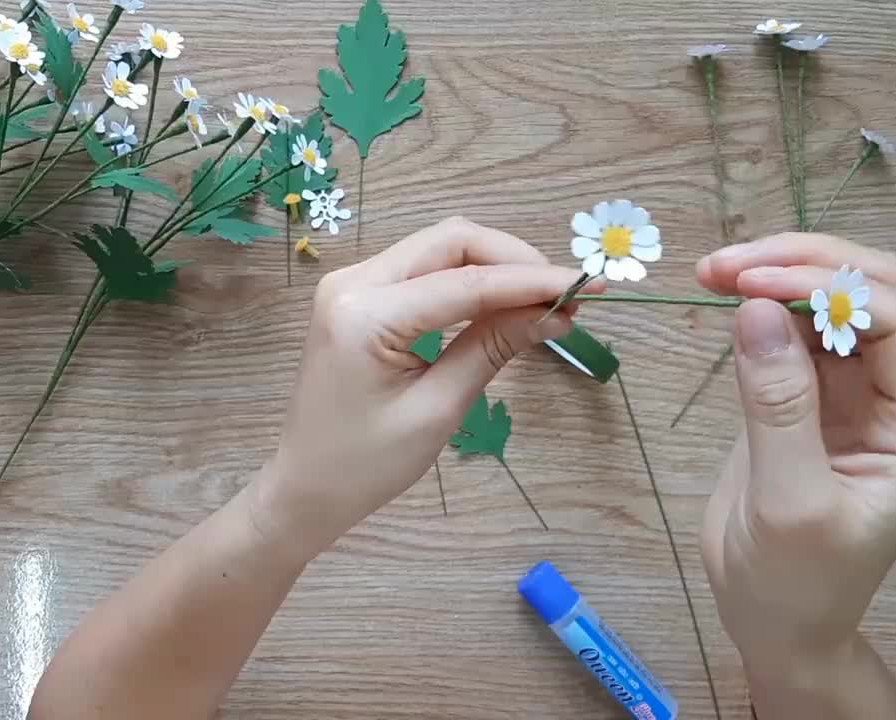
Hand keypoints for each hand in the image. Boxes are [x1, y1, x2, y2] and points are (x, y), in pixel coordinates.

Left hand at [248, 217, 600, 557]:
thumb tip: (555, 311)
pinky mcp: (360, 295)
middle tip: (570, 292)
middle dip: (517, 261)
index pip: (466, 280)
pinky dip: (471, 279)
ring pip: (441, 248)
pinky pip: (425, 270)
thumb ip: (493, 349)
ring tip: (548, 299)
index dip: (533, 280)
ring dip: (497, 266)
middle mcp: (352, 281)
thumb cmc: (365, 464)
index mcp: (364, 313)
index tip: (591, 285)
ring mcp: (352, 283)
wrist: (304, 487)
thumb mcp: (438, 409)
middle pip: (452, 241)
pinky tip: (506, 302)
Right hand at [695, 234, 895, 688]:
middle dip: (803, 265)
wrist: (774, 623)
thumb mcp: (789, 501)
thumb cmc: (796, 580)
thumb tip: (755, 309)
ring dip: (775, 275)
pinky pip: (792, 331)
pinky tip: (720, 296)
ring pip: (829, 302)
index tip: (752, 285)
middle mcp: (892, 396)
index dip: (831, 289)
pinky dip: (758, 305)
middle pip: (869, 292)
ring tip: (711, 270)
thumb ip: (778, 405)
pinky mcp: (804, 397)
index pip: (895, 321)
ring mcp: (848, 393)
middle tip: (725, 264)